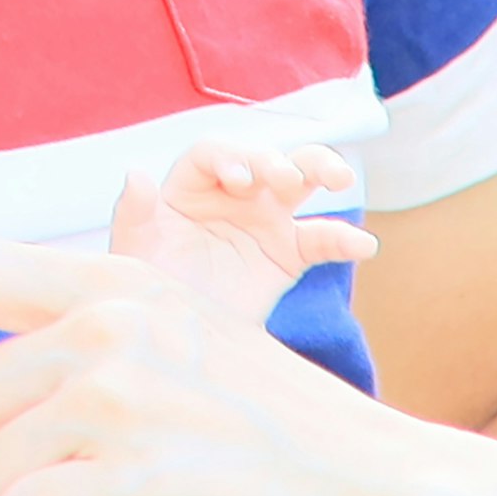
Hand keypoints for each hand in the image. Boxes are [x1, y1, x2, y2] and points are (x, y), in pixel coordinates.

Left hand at [111, 137, 374, 324]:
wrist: (178, 341)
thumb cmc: (149, 291)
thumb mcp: (133, 256)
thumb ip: (133, 214)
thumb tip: (136, 174)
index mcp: (191, 186)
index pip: (214, 154)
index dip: (229, 157)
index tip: (237, 180)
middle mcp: (232, 194)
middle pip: (264, 157)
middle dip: (277, 161)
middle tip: (285, 177)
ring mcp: (265, 220)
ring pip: (302, 179)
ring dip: (322, 168)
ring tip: (340, 178)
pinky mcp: (289, 254)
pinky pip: (322, 240)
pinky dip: (345, 241)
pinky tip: (363, 247)